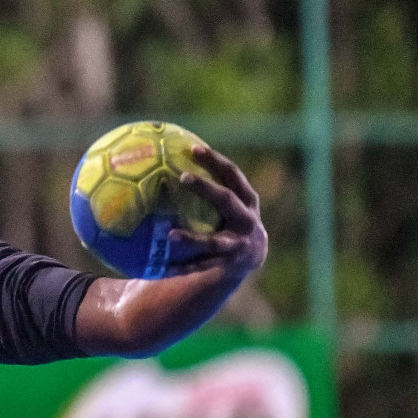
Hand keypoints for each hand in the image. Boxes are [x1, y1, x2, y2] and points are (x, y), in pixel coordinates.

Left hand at [171, 145, 268, 279]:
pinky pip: (203, 266)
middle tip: (182, 177)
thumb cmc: (228, 217)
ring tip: (170, 235)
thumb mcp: (227, 200)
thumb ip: (208, 184)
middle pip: (226, 200)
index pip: (232, 174)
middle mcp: (247, 220)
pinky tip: (164, 268)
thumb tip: (169, 160)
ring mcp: (239, 244)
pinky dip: (185, 267)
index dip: (216, 160)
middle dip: (207, 188)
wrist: (252, 254)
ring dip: (193, 238)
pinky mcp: (229, 264)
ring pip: (214, 242)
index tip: (194, 148)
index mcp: (246, 199)